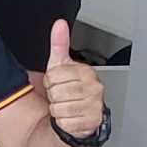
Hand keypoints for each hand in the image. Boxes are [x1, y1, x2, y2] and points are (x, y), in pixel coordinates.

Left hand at [42, 19, 103, 137]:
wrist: (78, 114)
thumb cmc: (68, 89)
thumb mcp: (60, 65)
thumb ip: (59, 44)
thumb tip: (60, 24)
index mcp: (86, 72)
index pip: (54, 75)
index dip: (51, 81)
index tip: (59, 82)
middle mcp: (95, 88)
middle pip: (56, 92)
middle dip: (53, 95)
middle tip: (62, 95)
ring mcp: (95, 105)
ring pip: (59, 107)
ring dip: (57, 109)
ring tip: (66, 105)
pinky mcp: (92, 122)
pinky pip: (64, 121)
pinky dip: (62, 121)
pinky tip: (69, 117)